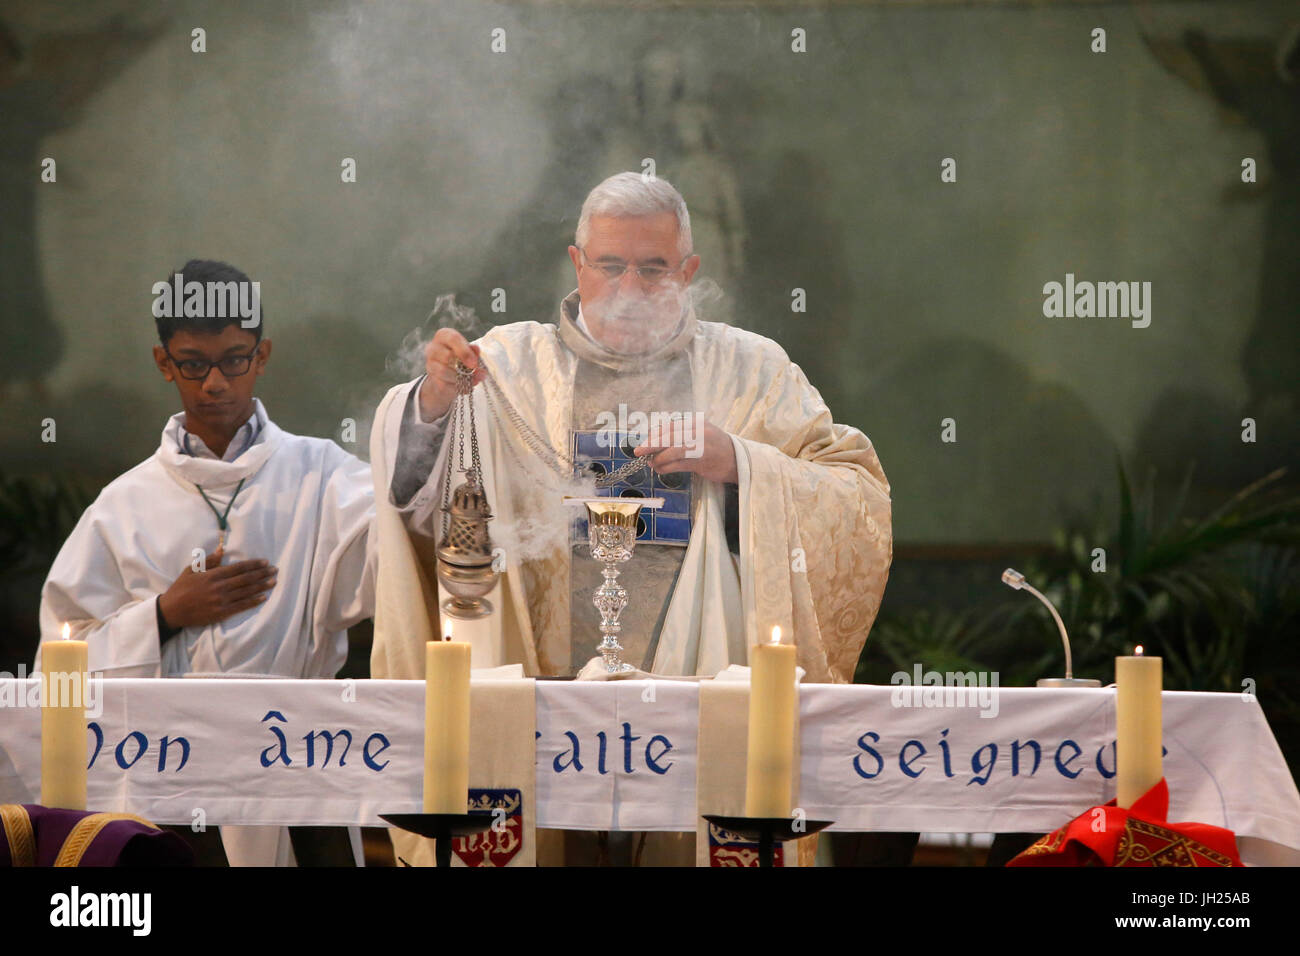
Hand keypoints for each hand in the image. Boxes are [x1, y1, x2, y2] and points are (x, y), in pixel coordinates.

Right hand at [157, 546, 276, 628]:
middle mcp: (219, 587)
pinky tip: (263, 597)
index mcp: (213, 575)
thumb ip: (208, 560)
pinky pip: (241, 606)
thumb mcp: (191, 570)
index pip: (239, 568)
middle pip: (246, 579)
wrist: (171, 610)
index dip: (254, 564)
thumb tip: (222, 549)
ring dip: (262, 586)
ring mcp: (221, 600)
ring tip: (274, 581)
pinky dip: (254, 601)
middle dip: (262, 574)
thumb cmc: (181, 588)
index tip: (265, 562)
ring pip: (246, 592)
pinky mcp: (221, 613)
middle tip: (275, 570)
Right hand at [418, 328, 483, 421]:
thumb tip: (476, 349)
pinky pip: (444, 384)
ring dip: (461, 377)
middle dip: (464, 366)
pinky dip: (457, 387)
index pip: (452, 338)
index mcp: (443, 336)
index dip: (465, 351)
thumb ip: (473, 351)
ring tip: (474, 380)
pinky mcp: (432, 380)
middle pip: (447, 356)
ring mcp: (430, 364)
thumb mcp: (469, 352)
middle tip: (477, 372)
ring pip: (444, 371)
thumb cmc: (460, 358)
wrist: (449, 377)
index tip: (474, 363)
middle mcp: (433, 348)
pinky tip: (465, 386)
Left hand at [634, 418, 737, 484]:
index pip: (671, 426)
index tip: (644, 442)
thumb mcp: (700, 434)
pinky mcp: (703, 462)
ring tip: (651, 463)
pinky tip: (660, 469)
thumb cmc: (715, 448)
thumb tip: (655, 439)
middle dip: (652, 444)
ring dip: (659, 458)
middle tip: (639, 451)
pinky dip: (666, 467)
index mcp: (697, 423)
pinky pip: (679, 464)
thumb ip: (681, 434)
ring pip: (674, 451)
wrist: (738, 460)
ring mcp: (702, 447)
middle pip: (670, 437)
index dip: (655, 434)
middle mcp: (699, 432)